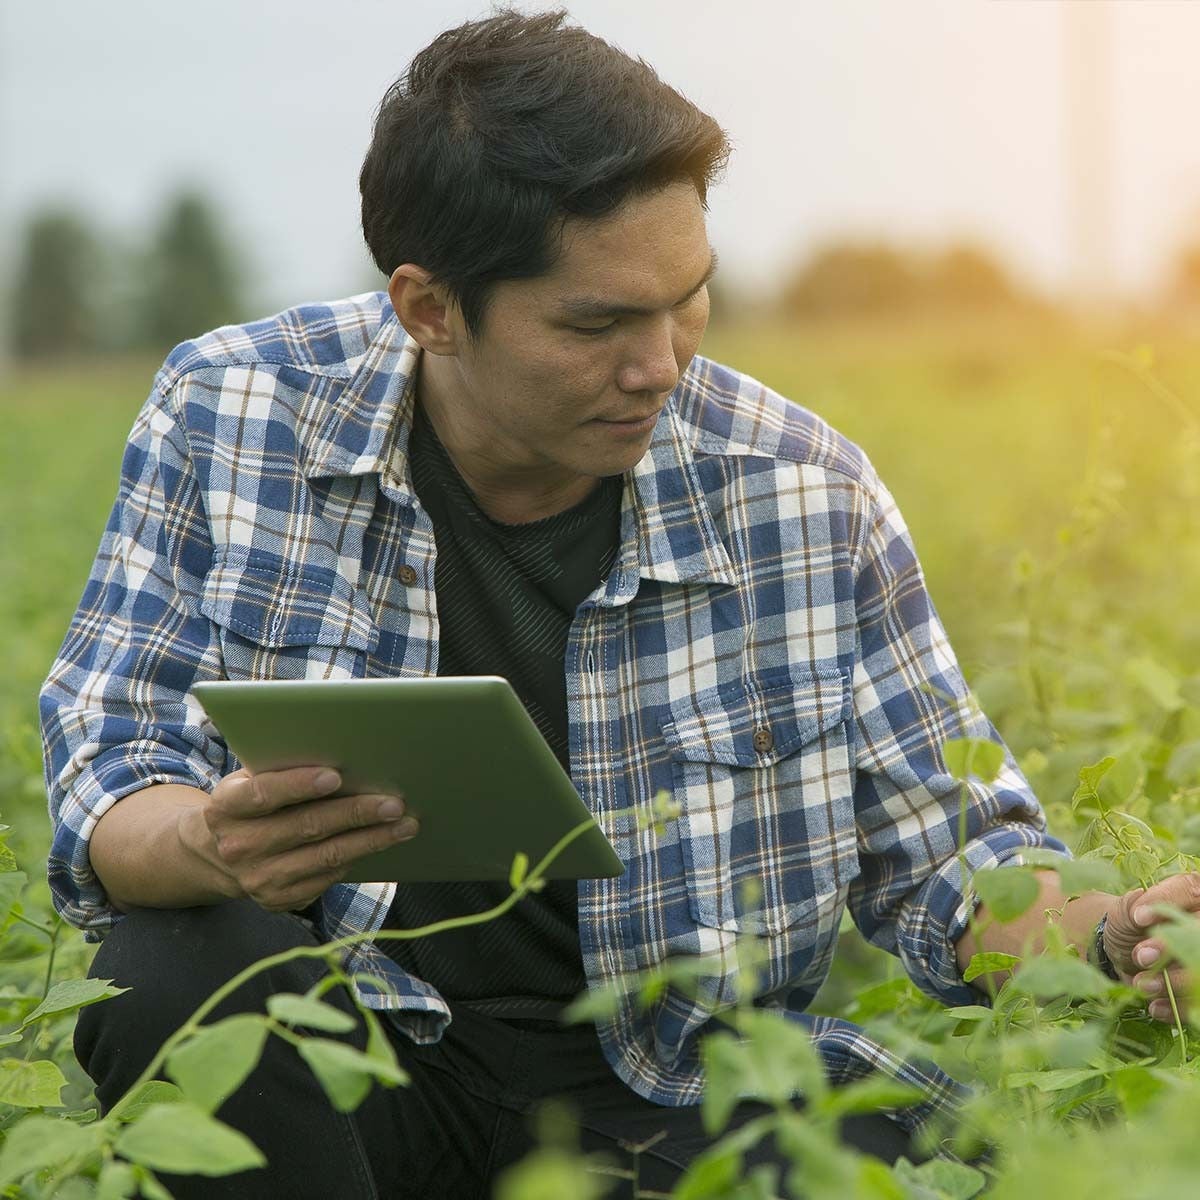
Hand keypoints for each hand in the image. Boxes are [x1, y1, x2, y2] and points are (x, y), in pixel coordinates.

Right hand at [183, 766, 418, 912]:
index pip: (263, 794)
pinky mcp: (279, 900)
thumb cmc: (251, 803)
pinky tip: (382, 842)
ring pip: (326, 856)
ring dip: (371, 840)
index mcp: (227, 807)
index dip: (298, 785)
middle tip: (394, 803)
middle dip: (356, 813)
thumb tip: (343, 751)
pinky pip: (328, 877)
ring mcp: (259, 878)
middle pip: (307, 827)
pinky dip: (359, 857)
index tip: (335, 776)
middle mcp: (239, 846)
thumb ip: (281, 768)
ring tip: (405, 824)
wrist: (218, 855)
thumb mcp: (250, 780)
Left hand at [1102, 875, 1199, 1021]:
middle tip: (1142, 956)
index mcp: (1194, 895)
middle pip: (1198, 934)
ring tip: (1142, 984)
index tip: (1139, 918)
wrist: (1127, 951)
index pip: (1192, 888)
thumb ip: (1136, 906)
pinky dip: (1178, 1007)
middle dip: (1172, 948)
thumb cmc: (1130, 922)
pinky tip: (1155, 1007)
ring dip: (1174, 982)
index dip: (1168, 902)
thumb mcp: (1127, 909)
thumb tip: (1141, 915)